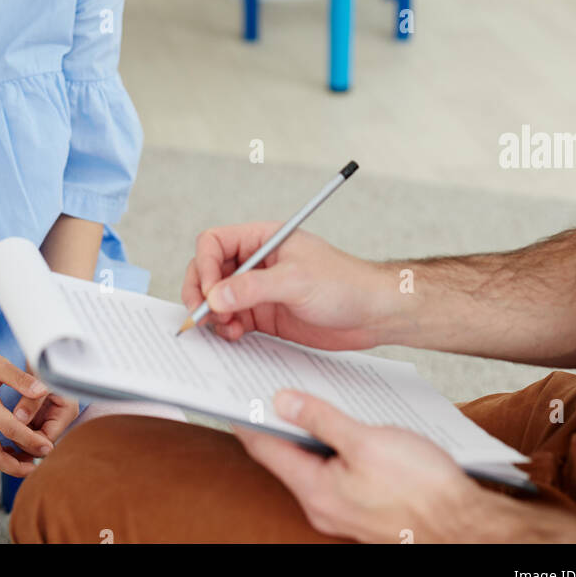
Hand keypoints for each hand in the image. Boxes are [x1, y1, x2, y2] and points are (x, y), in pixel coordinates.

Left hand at [8, 360, 80, 456]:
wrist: (42, 348)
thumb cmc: (45, 359)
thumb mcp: (40, 379)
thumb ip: (32, 401)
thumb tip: (19, 420)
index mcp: (67, 411)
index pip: (48, 440)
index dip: (29, 443)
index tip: (9, 441)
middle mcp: (60, 418)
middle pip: (40, 442)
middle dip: (23, 446)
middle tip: (0, 446)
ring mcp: (49, 417)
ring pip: (32, 438)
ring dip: (17, 441)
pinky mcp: (38, 414)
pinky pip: (26, 429)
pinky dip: (15, 432)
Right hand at [182, 223, 394, 349]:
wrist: (373, 313)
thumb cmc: (345, 283)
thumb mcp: (297, 280)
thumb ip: (253, 287)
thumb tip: (216, 296)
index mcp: (263, 239)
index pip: (215, 243)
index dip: (206, 266)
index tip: (211, 293)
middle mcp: (256, 262)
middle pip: (209, 271)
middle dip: (202, 293)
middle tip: (204, 316)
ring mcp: (258, 290)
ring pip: (217, 299)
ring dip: (213, 315)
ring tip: (228, 329)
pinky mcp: (264, 316)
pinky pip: (232, 320)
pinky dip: (226, 330)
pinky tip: (237, 337)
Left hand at [233, 390, 479, 543]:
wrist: (461, 526)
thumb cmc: (421, 488)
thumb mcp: (366, 441)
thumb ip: (321, 419)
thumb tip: (282, 401)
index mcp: (315, 489)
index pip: (264, 449)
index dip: (247, 419)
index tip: (232, 395)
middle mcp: (322, 504)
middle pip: (285, 457)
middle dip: (275, 423)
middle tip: (265, 388)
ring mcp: (342, 509)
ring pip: (311, 465)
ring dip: (306, 434)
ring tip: (303, 400)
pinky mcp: (362, 507)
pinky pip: (334, 474)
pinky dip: (330, 449)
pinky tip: (343, 429)